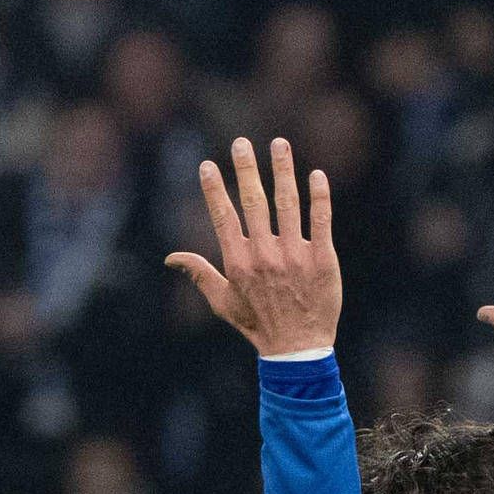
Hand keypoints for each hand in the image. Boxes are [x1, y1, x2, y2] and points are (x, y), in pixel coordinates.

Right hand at [166, 135, 341, 358]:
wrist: (298, 349)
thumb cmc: (258, 325)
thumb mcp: (223, 303)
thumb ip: (199, 273)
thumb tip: (170, 258)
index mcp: (239, 263)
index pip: (224, 217)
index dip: (215, 190)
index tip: (208, 165)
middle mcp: (265, 255)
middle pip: (254, 202)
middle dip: (246, 169)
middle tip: (241, 143)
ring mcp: (295, 255)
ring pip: (288, 204)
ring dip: (283, 170)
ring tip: (279, 144)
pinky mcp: (322, 259)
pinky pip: (320, 221)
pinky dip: (319, 197)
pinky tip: (316, 176)